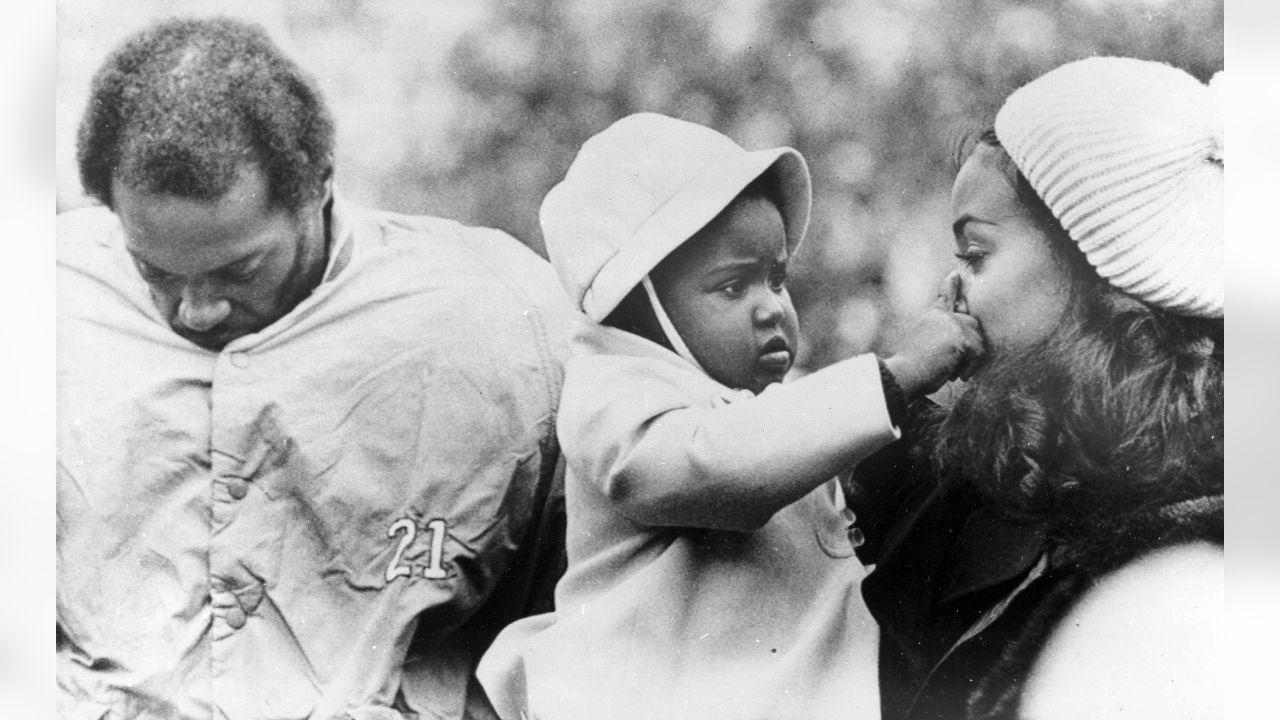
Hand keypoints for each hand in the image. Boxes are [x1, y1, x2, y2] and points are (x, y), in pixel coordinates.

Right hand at [881, 273, 984, 397]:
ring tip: (950, 371)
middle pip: (972, 324)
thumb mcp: (927, 345)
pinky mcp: (959, 335)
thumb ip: (944, 335)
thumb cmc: (913, 367)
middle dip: (972, 346)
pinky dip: (969, 367)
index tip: (956, 274)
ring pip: (978, 341)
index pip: (944, 297)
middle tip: (954, 367)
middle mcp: (942, 316)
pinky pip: (977, 353)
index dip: (951, 285)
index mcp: (932, 317)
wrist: (904, 374)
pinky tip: (956, 374)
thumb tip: (966, 333)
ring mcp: (951, 323)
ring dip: (968, 361)